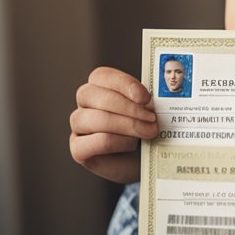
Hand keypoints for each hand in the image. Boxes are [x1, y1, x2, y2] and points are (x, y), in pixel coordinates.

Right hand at [68, 66, 157, 183]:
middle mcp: (85, 104)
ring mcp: (79, 127)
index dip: (124, 84)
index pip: (101, 75)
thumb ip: (148, 100)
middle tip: (152, 118)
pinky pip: (97, 141)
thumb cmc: (146, 128)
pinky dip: (120, 142)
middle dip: (128, 107)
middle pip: (93, 95)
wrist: (144, 159)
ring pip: (97, 119)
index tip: (146, 97)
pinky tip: (132, 145)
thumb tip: (156, 98)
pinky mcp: (79, 149)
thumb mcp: (149, 109)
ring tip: (149, 132)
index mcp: (100, 87)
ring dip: (128, 125)